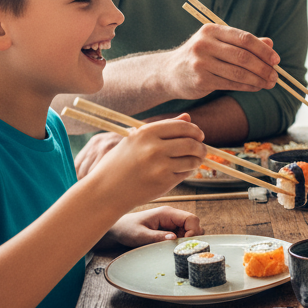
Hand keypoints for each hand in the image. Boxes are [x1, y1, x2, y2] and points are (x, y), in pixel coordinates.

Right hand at [83, 115, 205, 209]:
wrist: (106, 191)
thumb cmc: (121, 163)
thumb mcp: (136, 140)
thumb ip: (163, 128)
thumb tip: (188, 117)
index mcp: (146, 132)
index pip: (183, 126)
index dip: (195, 130)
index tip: (198, 135)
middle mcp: (154, 148)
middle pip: (192, 142)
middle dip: (201, 146)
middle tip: (201, 149)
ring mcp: (160, 166)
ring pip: (193, 159)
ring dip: (197, 160)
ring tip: (194, 160)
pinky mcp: (164, 182)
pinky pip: (185, 173)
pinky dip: (187, 171)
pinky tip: (180, 171)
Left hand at [105, 207, 203, 247]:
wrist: (118, 229)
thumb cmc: (127, 229)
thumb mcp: (140, 235)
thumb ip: (157, 236)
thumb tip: (174, 238)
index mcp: (167, 213)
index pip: (191, 219)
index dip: (193, 231)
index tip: (185, 244)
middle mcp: (172, 216)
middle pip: (194, 225)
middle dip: (192, 237)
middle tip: (182, 248)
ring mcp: (172, 223)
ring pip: (190, 231)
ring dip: (187, 241)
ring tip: (176, 249)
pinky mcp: (170, 230)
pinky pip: (182, 235)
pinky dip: (181, 243)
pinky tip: (172, 248)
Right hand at [163, 25, 279, 100]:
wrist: (169, 73)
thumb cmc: (201, 56)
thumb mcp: (219, 43)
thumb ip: (243, 43)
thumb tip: (271, 44)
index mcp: (212, 30)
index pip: (244, 38)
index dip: (263, 50)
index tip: (276, 60)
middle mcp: (205, 44)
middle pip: (243, 56)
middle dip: (263, 67)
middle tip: (275, 76)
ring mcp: (201, 62)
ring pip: (238, 72)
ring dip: (258, 79)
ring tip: (269, 83)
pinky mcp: (201, 80)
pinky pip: (231, 84)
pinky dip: (247, 86)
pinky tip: (256, 87)